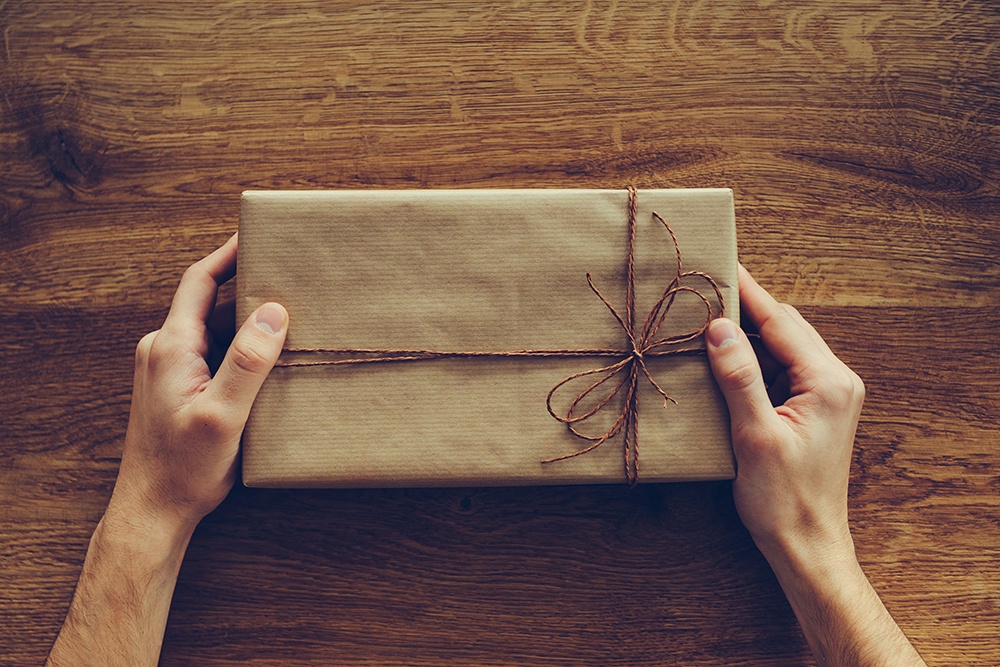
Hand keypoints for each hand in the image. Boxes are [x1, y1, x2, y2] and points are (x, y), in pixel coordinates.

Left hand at [111, 233, 287, 533]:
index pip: (199, 282)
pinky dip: (241, 345)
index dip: (227, 254)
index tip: (257, 235)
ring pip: (214, 327)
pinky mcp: (178, 388)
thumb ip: (247, 362)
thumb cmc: (183, 469)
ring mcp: (169, 369)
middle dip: (247, 283)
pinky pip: (213, 351)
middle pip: (209, 300)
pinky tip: (269, 358)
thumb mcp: (222, 415)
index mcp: (171, 347)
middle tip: (287, 272)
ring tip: (288, 312)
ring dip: (247, 318)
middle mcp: (164, 350)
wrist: (152, 510)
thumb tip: (273, 311)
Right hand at [705, 264, 861, 559]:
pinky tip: (726, 357)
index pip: (781, 322)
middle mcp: (836, 381)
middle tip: (707, 286)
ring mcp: (828, 394)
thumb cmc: (783, 499)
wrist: (807, 544)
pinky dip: (754, 358)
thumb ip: (738, 378)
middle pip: (785, 327)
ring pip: (783, 346)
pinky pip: (782, 368)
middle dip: (747, 307)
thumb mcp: (754, 436)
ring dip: (749, 333)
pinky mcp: (814, 408)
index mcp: (829, 382)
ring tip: (708, 316)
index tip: (721, 265)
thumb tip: (719, 328)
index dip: (747, 292)